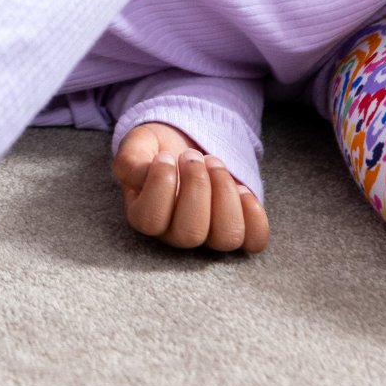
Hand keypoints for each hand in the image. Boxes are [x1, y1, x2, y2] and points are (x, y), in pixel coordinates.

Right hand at [112, 121, 268, 252]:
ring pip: (226, 238)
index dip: (161, 185)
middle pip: (190, 234)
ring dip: (225, 194)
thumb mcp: (137, 147)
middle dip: (196, 186)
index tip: (164, 156)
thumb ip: (131, 161)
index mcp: (145, 219)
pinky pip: (254, 240)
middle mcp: (175, 234)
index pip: (150, 221)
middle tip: (193, 157)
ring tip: (215, 165)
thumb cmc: (159, 150)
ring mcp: (209, 235)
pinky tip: (242, 189)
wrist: (187, 145)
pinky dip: (254, 216)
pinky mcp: (237, 227)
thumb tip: (145, 174)